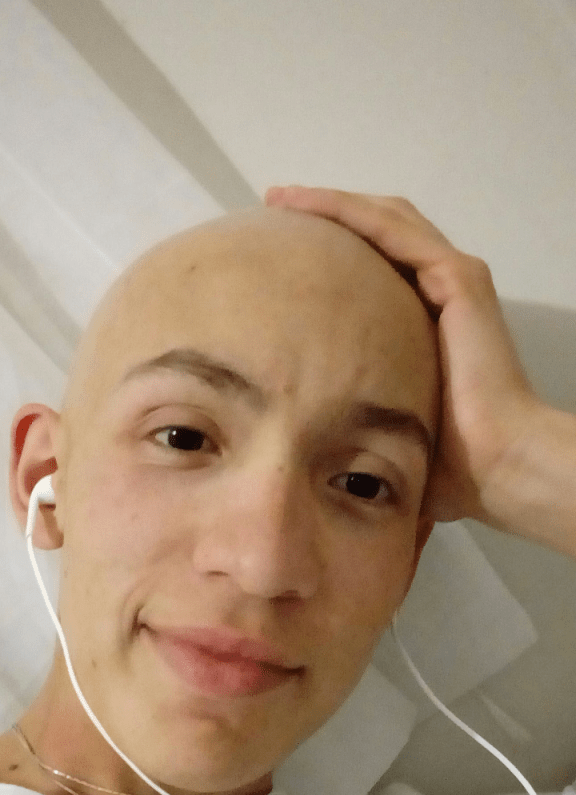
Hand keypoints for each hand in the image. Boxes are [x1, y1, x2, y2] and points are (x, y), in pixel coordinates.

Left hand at [264, 185, 541, 526]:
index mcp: (428, 319)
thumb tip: (302, 427)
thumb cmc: (449, 460)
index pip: (376, 264)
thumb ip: (355, 405)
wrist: (497, 464)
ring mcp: (453, 279)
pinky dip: (350, 212)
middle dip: (328, 215)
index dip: (333, 248)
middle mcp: (443, 291)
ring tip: (282, 198)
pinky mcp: (458, 278)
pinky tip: (309, 207)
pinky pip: (394, 231)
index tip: (281, 250)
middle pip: (379, 233)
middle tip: (276, 208)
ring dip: (332, 203)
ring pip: (385, 220)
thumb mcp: (386, 419)